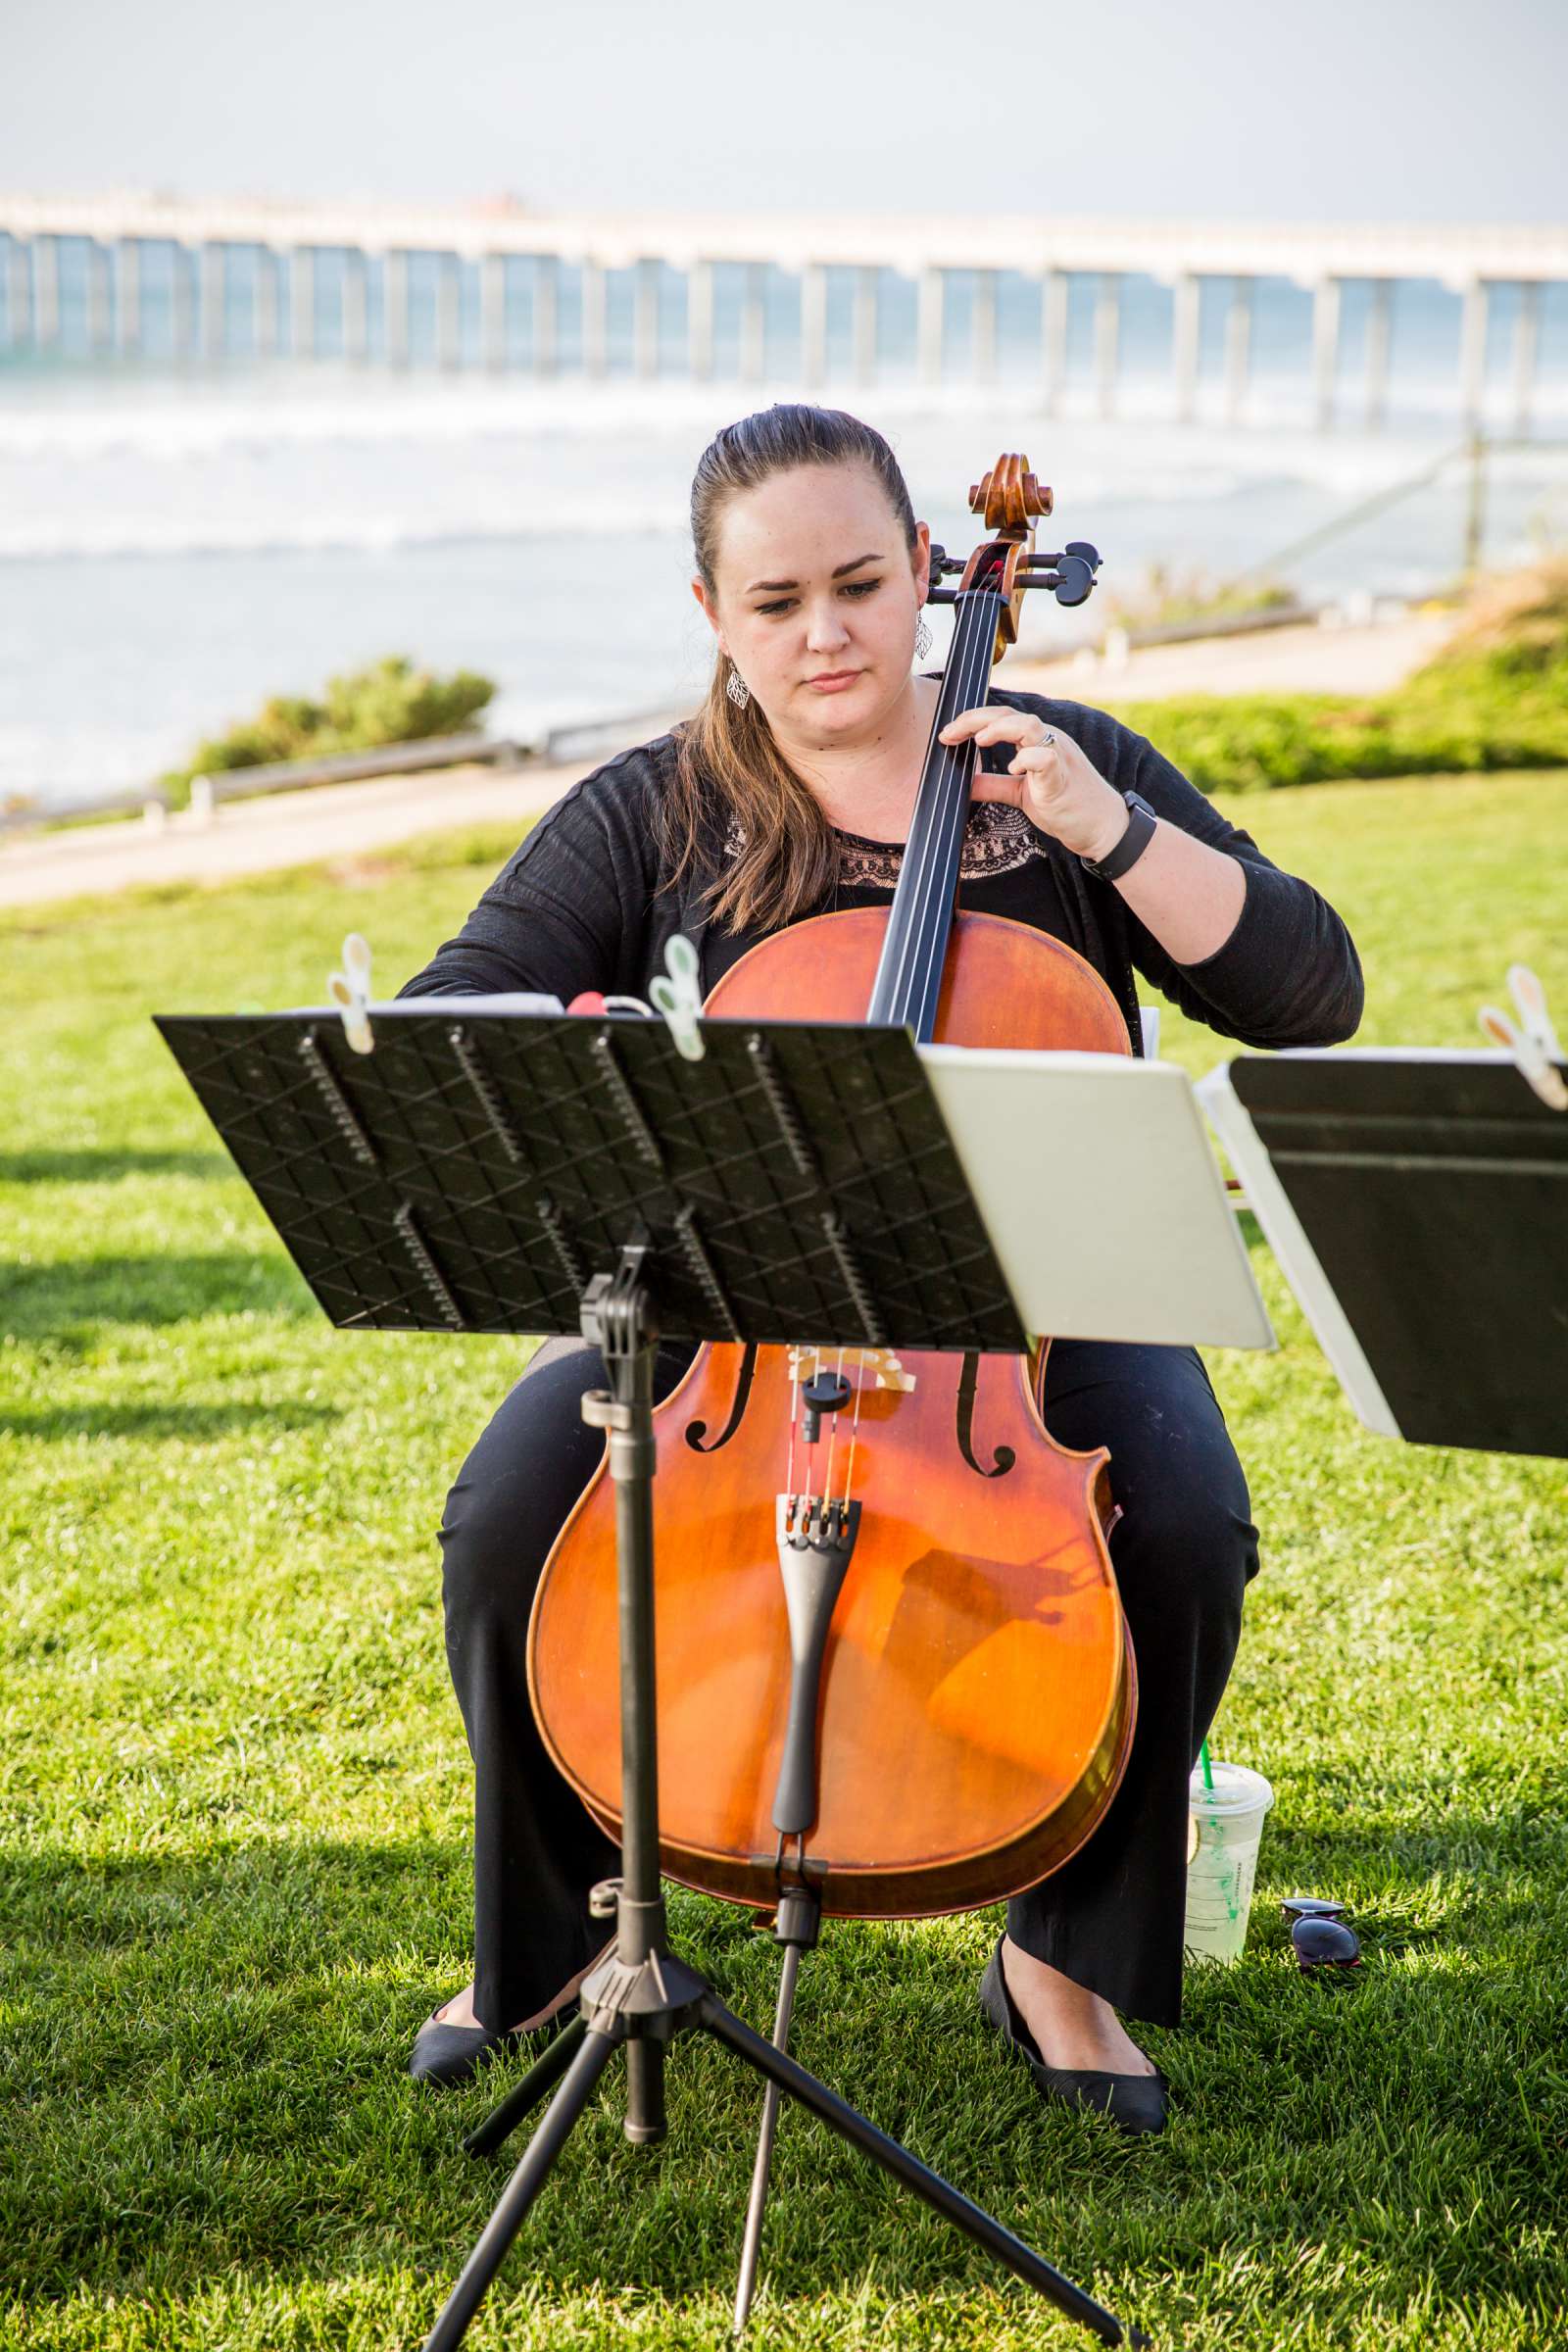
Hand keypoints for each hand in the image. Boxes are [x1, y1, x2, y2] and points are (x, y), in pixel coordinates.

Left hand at [938, 706, 1128, 863]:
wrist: (1102, 827)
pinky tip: (1012, 768)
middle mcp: (1048, 741)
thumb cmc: (1066, 806)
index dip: (972, 721)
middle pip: (1009, 715)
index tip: (947, 734)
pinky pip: (1046, 757)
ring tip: (978, 740)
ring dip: (999, 729)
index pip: (1001, 718)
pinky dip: (1027, 758)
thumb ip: (995, 785)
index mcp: (1036, 741)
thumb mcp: (1021, 794)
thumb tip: (964, 783)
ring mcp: (1058, 756)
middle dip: (975, 720)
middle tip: (948, 733)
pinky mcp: (1063, 778)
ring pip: (1029, 726)